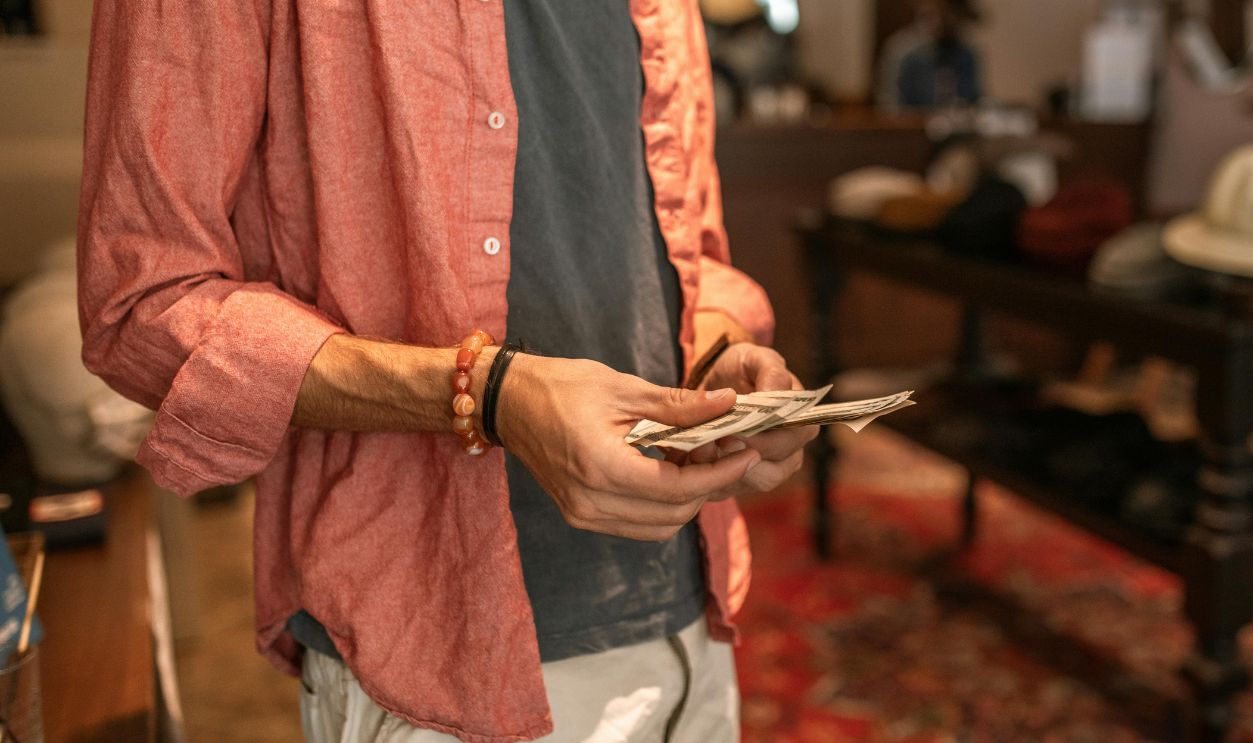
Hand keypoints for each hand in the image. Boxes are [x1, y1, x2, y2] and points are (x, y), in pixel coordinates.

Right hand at [496, 354, 761, 540]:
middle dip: (708, 485)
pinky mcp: (581, 515)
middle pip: (674, 513)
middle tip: (724, 448)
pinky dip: (662, 504)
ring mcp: (584, 514)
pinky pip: (638, 524)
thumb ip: (679, 406)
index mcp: (601, 467)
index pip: (678, 488)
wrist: (509, 401)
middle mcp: (591, 502)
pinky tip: (668, 469)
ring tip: (696, 458)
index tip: (747, 452)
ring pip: (659, 526)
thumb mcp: (624, 389)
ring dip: (687, 498)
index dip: (720, 474)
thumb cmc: (562, 386)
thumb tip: (729, 405)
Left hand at [683, 343, 817, 495]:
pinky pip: (727, 489)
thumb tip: (774, 394)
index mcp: (799, 421)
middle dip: (740, 458)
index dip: (768, 439)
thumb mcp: (755, 359)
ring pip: (751, 483)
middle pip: (774, 470)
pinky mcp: (738, 482)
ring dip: (724, 471)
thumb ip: (770, 371)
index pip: (795, 438)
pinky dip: (709, 478)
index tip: (737, 431)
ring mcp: (765, 470)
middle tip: (712, 443)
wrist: (713, 384)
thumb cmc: (740, 369)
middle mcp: (788, 451)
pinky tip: (691, 461)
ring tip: (699, 451)